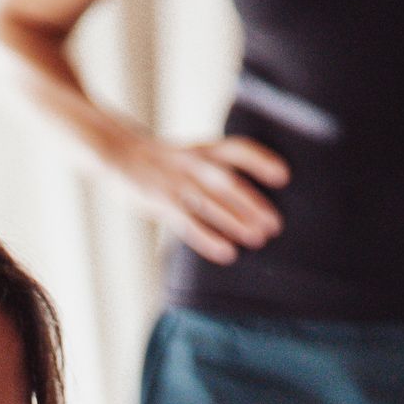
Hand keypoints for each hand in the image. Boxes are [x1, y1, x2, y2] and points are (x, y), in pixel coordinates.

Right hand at [111, 128, 289, 262]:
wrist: (120, 154)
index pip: (238, 149)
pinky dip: (208, 239)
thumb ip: (220, 166)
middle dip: (253, 203)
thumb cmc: (166, 162)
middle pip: (228, 182)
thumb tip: (255, 196)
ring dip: (236, 221)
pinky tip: (227, 253)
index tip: (283, 176)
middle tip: (275, 224)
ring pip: (210, 203)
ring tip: (258, 238)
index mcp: (205, 150)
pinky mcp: (161, 203)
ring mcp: (177, 183)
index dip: (261, 161)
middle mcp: (194, 164)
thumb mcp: (194, 153)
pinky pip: (187, 224)